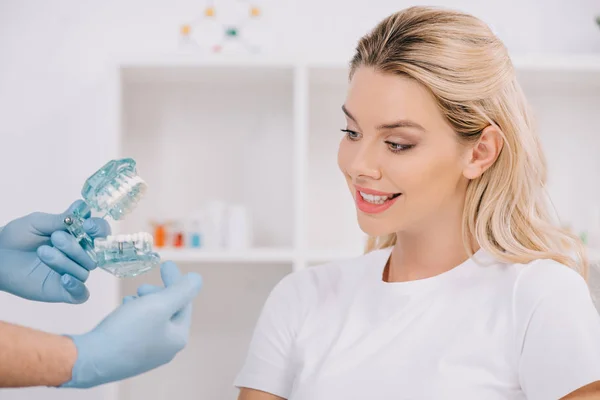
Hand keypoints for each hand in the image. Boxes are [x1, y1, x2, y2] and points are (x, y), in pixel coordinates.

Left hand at [0, 200, 109, 302]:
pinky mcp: (63, 291)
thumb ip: (60, 219)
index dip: (99, 229)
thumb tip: (82, 207)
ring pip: (84, 270)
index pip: (100, 232)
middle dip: (76, 246)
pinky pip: (81, 294)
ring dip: (65, 260)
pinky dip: (77, 287)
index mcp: (78, 236)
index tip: (87, 225)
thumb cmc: (16, 238)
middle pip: (94, 253)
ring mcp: (72, 273)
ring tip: (42, 252)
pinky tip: (64, 278)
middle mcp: (79, 255)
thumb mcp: (36, 223)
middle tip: (56, 237)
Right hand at [62, 261, 202, 387]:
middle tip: (143, 288)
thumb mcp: (159, 304)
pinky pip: (138, 329)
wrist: (90, 359)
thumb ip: (182, 290)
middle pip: (169, 311)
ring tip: (133, 297)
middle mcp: (166, 349)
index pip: (184, 302)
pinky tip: (123, 310)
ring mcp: (147, 354)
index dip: (176, 281)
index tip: (165, 264)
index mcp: (178, 338)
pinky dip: (134, 315)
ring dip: (146, 303)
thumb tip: (197, 279)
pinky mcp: (128, 355)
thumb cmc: (127, 331)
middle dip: (159, 294)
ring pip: (153, 319)